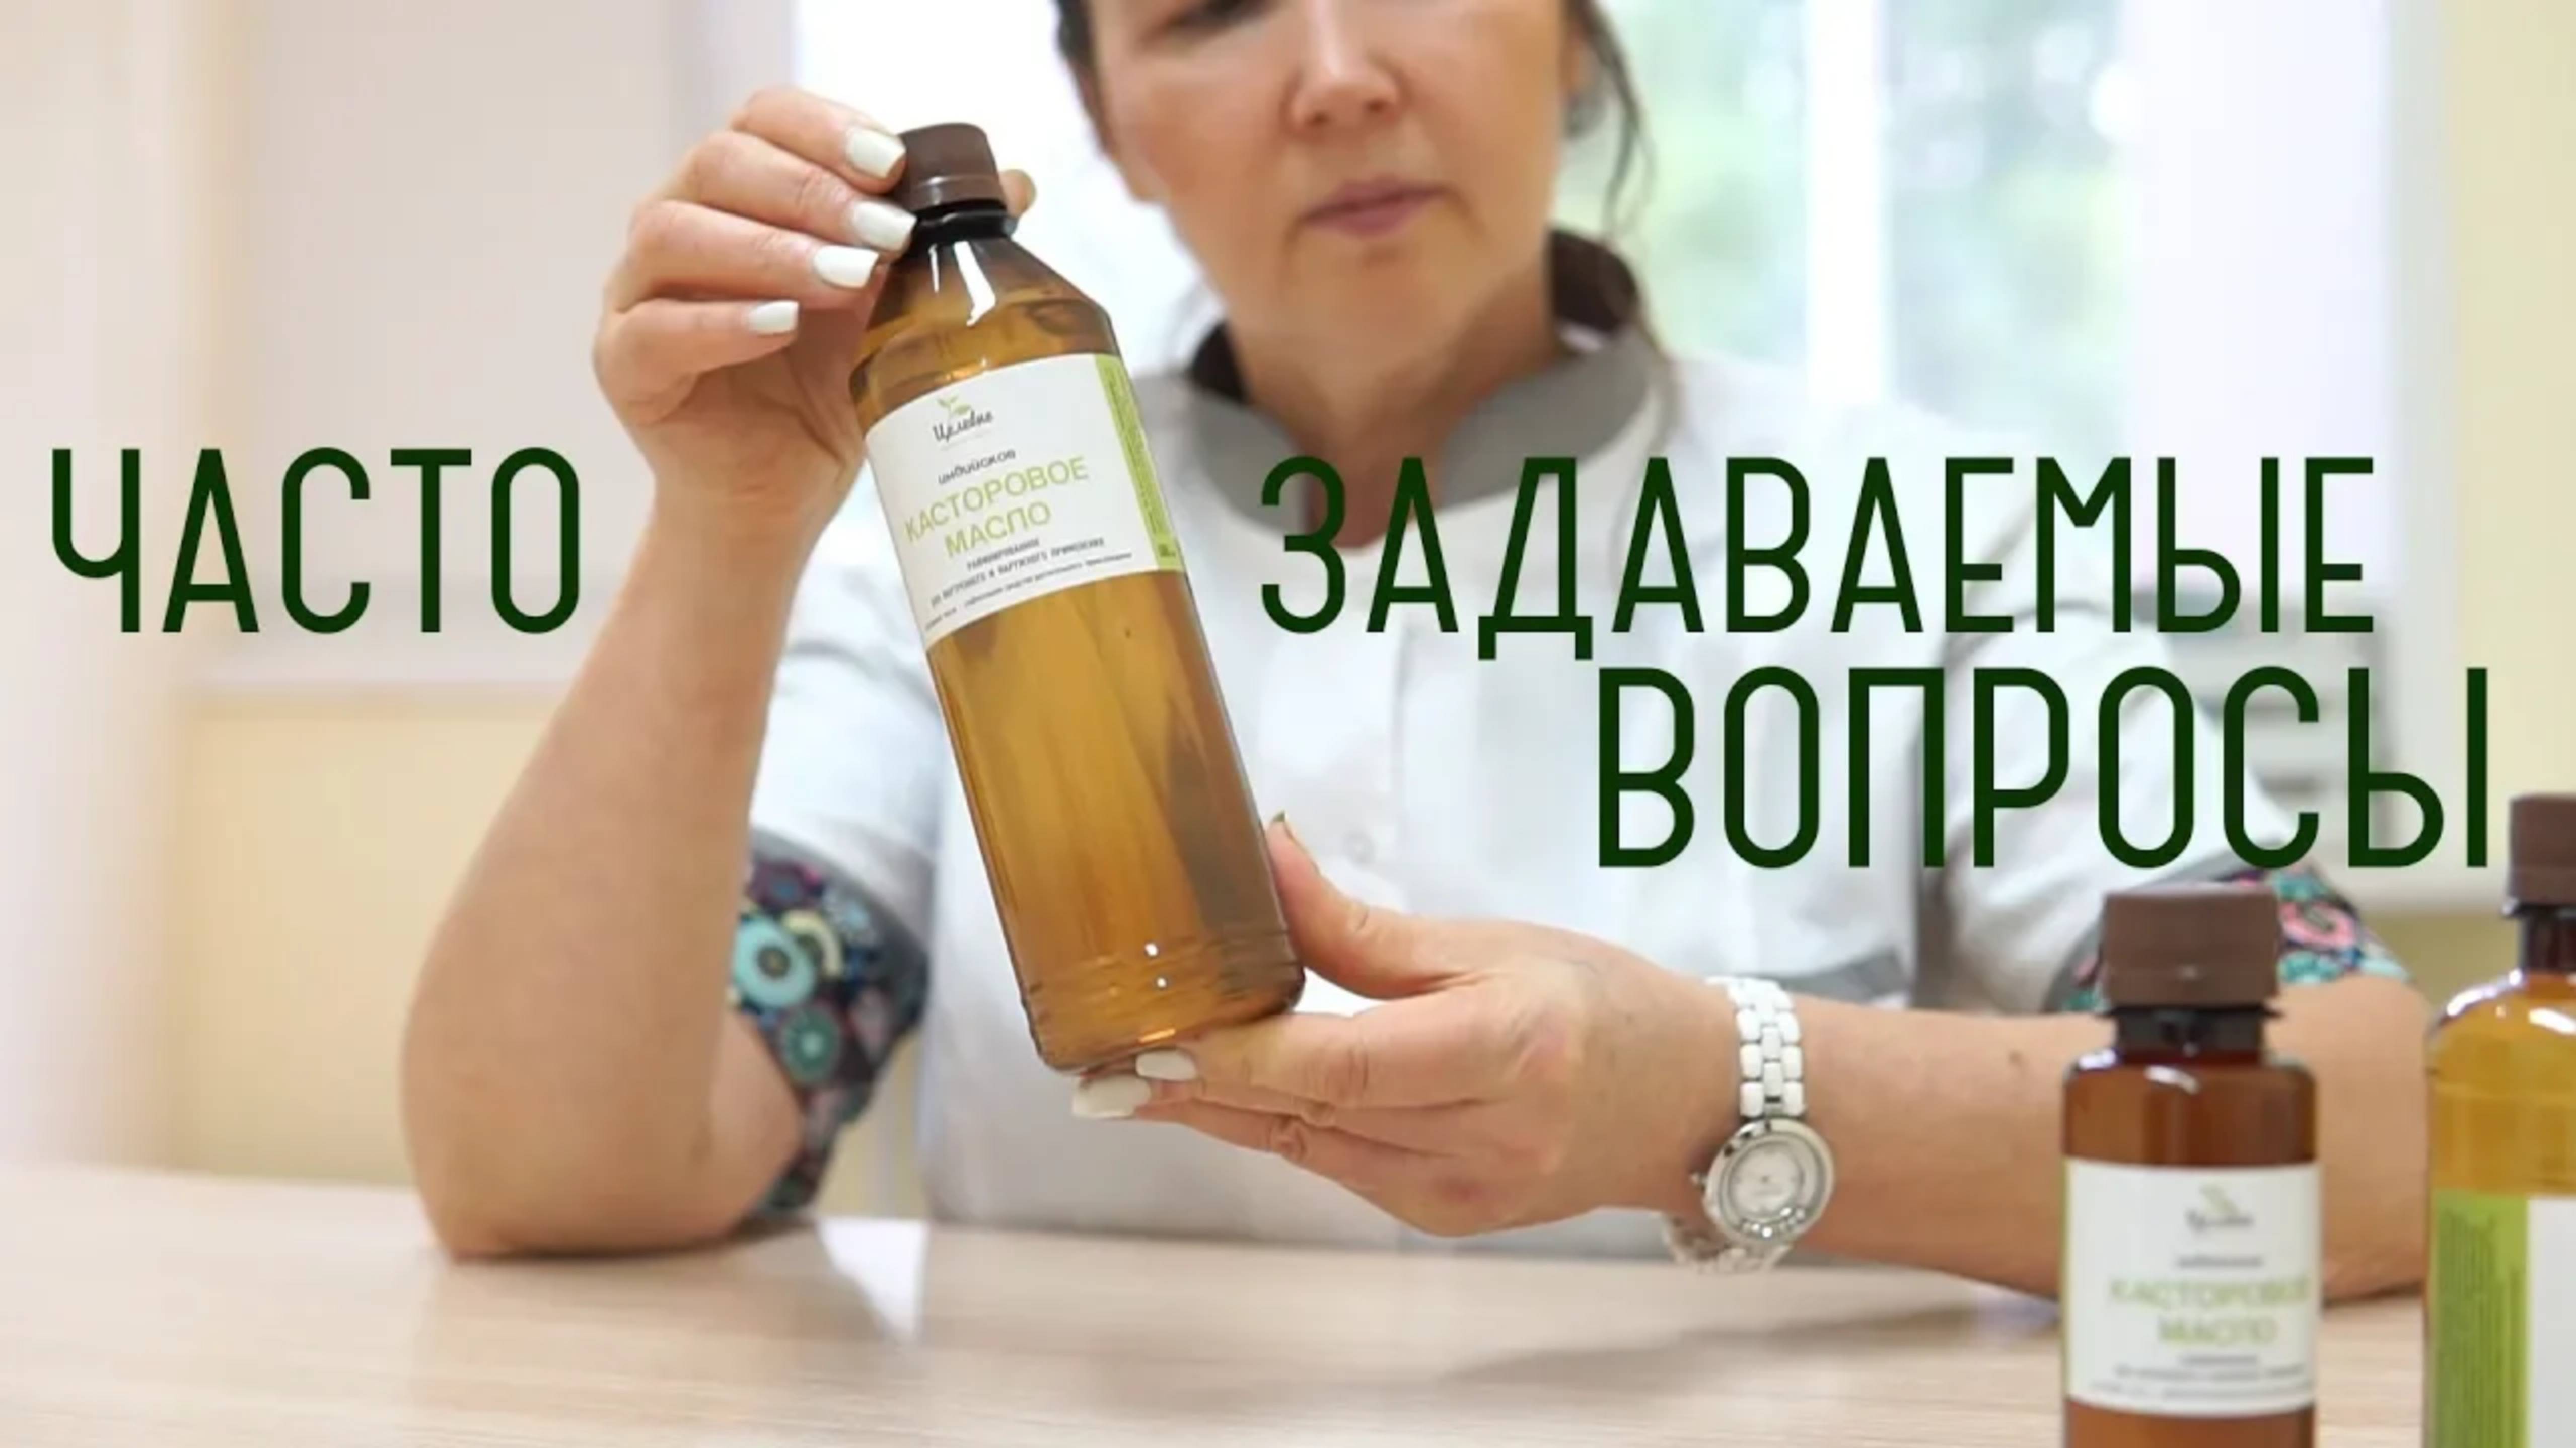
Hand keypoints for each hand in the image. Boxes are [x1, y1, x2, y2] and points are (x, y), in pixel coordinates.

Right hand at [594, 87, 1034, 543]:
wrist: (782, 494)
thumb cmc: (827, 389)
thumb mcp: (890, 312)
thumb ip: (930, 248)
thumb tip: (1017, 184)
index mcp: (737, 192)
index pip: (763, 119)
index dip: (825, 129)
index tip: (892, 162)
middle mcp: (676, 225)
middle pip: (720, 163)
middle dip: (812, 191)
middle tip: (887, 232)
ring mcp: (638, 293)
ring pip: (676, 233)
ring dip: (770, 250)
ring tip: (845, 280)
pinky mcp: (624, 364)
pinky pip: (656, 328)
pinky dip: (723, 323)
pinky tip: (782, 326)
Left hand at [1083, 822, 1737, 1235]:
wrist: (1681, 1100)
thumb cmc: (1596, 1002)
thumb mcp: (1488, 941)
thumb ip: (1360, 926)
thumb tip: (1264, 859)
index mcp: (1511, 1049)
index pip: (1346, 1065)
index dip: (1244, 1059)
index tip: (1161, 1039)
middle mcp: (1489, 1136)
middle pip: (1313, 1114)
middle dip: (1202, 1088)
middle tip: (1104, 1064)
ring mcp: (1468, 1192)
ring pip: (1311, 1149)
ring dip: (1224, 1112)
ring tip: (1133, 1078)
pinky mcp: (1449, 1217)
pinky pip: (1339, 1168)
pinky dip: (1282, 1129)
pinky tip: (1225, 1098)